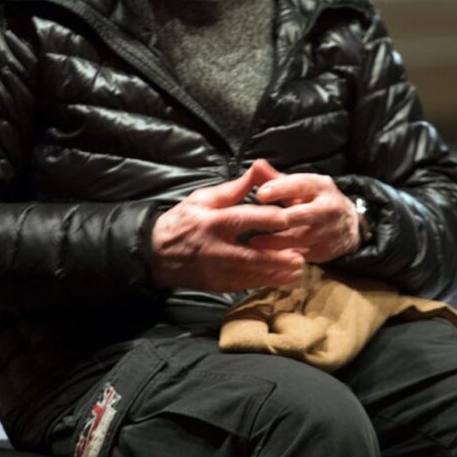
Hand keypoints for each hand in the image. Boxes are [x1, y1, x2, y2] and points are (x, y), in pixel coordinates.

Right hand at [151, 162, 305, 291]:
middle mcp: (213, 248)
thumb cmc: (182, 221)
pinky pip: (245, 285)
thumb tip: (257, 171)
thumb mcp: (202, 199)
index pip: (240, 219)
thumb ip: (233, 189)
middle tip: (301, 256)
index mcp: (210, 222)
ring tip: (298, 270)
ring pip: (251, 275)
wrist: (156, 254)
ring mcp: (215, 270)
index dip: (264, 218)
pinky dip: (265, 283)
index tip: (286, 218)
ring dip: (276, 274)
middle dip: (277, 257)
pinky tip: (282, 279)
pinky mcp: (217, 284)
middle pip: (249, 254)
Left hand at [249, 160, 360, 262]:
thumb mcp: (301, 186)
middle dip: (276, 219)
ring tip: (252, 243)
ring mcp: (330, 231)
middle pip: (300, 215)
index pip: (300, 185)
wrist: (349, 224)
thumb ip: (276, 179)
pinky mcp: (326, 251)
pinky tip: (267, 256)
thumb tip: (256, 165)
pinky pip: (302, 255)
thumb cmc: (315, 200)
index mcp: (321, 186)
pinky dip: (284, 256)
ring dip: (275, 242)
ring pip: (299, 239)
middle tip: (251, 222)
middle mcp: (330, 208)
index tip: (259, 195)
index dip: (279, 189)